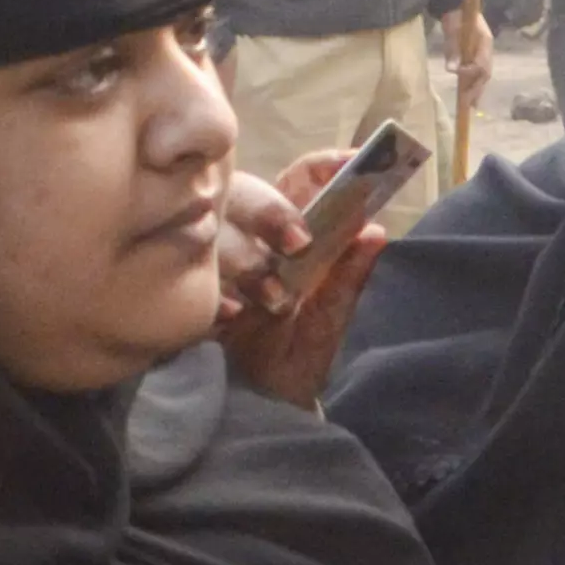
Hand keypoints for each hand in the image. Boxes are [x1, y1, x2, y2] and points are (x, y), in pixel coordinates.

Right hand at [211, 153, 383, 405]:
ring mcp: (215, 261)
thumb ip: (349, 276)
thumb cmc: (299, 349)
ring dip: (247, 263)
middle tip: (301, 242)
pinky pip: (189, 281)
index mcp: (289, 229)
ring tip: (274, 301)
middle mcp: (249, 236)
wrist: (266, 402)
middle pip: (249, 196)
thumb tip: (375, 231)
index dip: (324, 166)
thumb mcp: (331, 316)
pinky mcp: (189, 293)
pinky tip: (231, 316)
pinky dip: (214, 296)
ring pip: (216, 235)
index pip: (301, 179)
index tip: (352, 162)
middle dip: (273, 214)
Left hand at [450, 7, 494, 101]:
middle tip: (470, 105)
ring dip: (477, 88)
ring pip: (484, 73)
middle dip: (477, 89)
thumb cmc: (455, 16)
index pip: (481, 64)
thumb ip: (453, 50)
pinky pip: (479, 70)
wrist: (456, 4)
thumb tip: (452, 70)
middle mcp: (488, 49)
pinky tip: (469, 90)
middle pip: (485, 73)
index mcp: (485, 42)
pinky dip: (475, 81)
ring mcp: (484, 50)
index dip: (471, 74)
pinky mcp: (478, 52)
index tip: (460, 78)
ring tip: (472, 103)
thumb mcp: (452, 31)